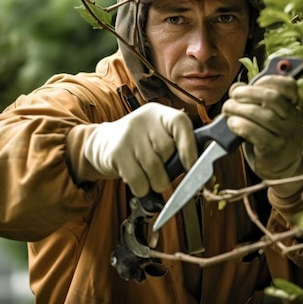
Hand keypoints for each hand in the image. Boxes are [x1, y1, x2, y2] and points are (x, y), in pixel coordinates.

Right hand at [83, 103, 197, 196]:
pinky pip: (138, 180)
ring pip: (154, 168)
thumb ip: (178, 144)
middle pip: (167, 150)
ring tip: (153, 180)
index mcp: (161, 114)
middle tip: (164, 173)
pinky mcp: (116, 152)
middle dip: (169, 169)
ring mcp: (128, 134)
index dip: (189, 146)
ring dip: (158, 183)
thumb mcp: (159, 134)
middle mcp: (144, 119)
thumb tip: (200, 166)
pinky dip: (143, 189)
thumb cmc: (142, 144)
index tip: (193, 166)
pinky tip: (140, 184)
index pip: (180, 123)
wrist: (102, 143)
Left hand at [222, 75, 302, 197]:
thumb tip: (237, 87)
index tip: (253, 83)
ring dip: (239, 109)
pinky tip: (232, 124)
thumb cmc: (271, 137)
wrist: (282, 168)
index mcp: (293, 106)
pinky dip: (240, 125)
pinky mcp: (273, 150)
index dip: (268, 80)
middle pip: (272, 97)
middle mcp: (293, 119)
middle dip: (248, 93)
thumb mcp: (269, 116)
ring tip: (228, 110)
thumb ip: (257, 100)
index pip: (289, 86)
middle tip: (233, 96)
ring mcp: (285, 136)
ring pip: (262, 115)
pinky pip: (255, 133)